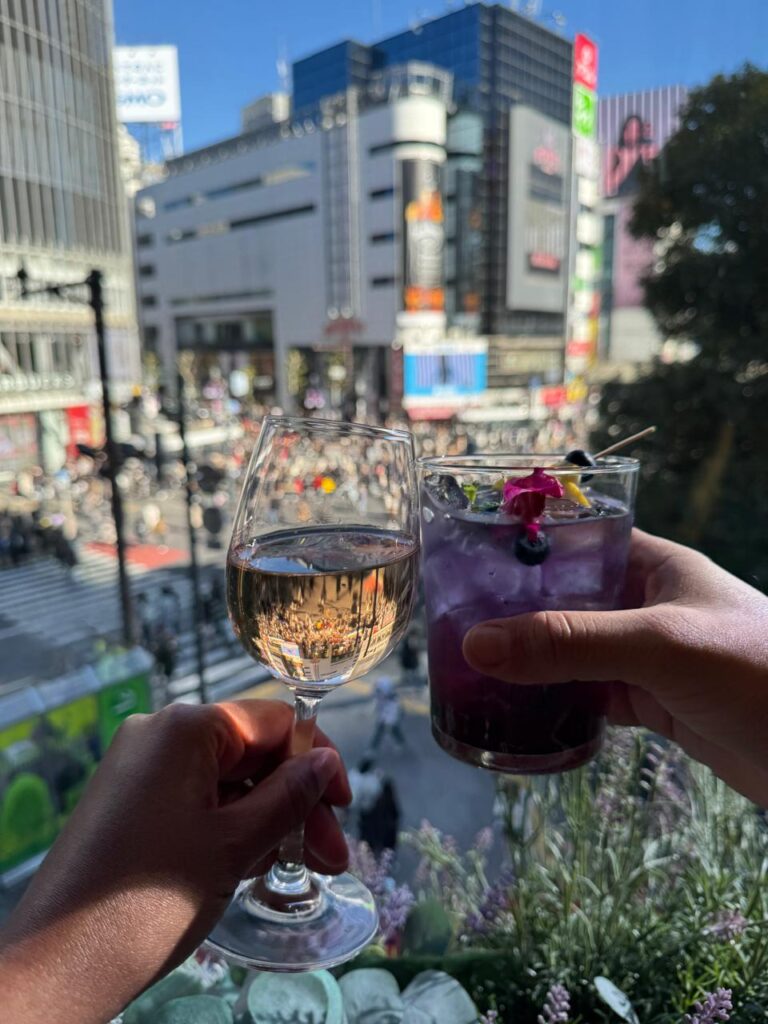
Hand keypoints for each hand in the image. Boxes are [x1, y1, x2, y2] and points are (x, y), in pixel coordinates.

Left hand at [0, 700, 350, 1023]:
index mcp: (185, 728)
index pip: (273, 721)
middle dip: (296, 802)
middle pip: (252, 753)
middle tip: (330, 858)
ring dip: (269, 819)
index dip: (316, 760)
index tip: (341, 809)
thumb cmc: (151, 898)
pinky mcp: (130, 805)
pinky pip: (197, 801)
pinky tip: (255, 866)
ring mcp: (140, 770)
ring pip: (227, 781)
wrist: (59, 965)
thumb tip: (325, 761)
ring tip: (298, 869)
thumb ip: (288, 797)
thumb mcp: (235, 843)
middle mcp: (159, 736)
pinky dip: (232, 827)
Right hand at [463, 530, 767, 803]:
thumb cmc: (756, 672)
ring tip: (471, 666)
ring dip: (532, 661)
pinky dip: (557, 704)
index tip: (466, 560)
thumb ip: (571, 643)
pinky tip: (519, 711)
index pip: (578, 540)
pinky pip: (590, 697)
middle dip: (516, 611)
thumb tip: (477, 644)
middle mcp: (647, 606)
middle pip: (567, 599)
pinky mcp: (653, 705)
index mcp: (655, 566)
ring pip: (574, 652)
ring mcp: (649, 658)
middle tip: (452, 621)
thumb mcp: (660, 645)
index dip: (527, 547)